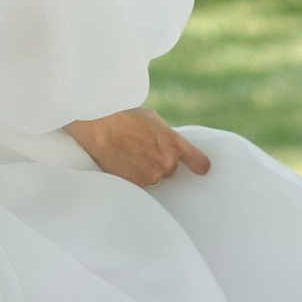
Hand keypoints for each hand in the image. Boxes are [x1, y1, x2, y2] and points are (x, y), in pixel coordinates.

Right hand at [64, 108, 211, 187]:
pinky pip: (141, 184)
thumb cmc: (124, 116)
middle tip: (143, 150)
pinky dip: (134, 176)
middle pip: (170, 168)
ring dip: (146, 170)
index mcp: (174, 143)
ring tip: (129, 154)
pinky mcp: (136, 184)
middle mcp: (167, 162)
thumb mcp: (153, 120)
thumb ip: (165, 136)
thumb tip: (169, 147)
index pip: (199, 162)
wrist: (99, 125)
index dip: (200, 165)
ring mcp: (152, 175)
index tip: (201, 169)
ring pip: (155, 177)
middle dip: (160, 162)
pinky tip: (123, 163)